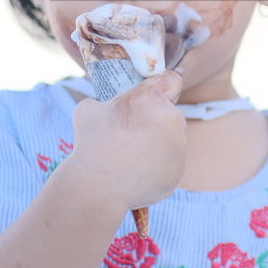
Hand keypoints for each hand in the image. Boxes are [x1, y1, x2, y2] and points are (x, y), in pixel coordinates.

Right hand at [67, 71, 186, 210]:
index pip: (171, 80)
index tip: (154, 96)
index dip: (163, 86)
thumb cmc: (91, 145)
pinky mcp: (178, 170)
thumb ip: (107, 101)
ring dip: (157, 143)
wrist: (97, 188)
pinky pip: (170, 162)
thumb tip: (107, 104)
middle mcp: (171, 119)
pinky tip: (136, 171)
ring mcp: (178, 146)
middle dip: (155, 120)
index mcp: (151, 99)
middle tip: (131, 134)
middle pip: (170, 113)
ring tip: (131, 156)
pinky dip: (157, 165)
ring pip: (171, 138)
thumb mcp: (89, 109)